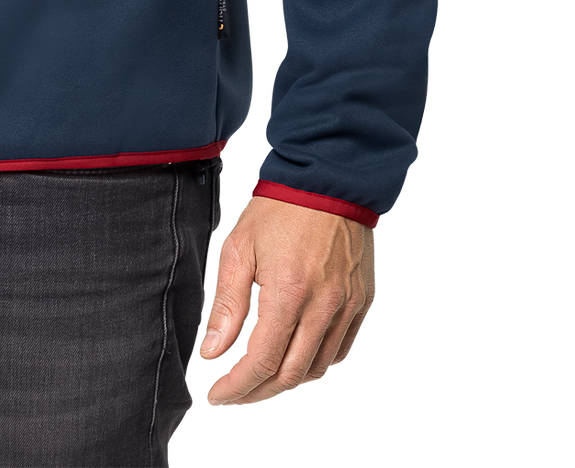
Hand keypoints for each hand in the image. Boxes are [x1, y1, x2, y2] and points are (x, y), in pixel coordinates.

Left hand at [198, 194, 377, 406]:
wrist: (330, 177)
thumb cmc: (280, 208)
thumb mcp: (239, 247)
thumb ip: (226, 305)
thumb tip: (211, 353)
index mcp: (288, 294)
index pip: (262, 363)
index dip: (237, 388)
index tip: (217, 396)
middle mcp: (323, 308)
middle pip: (290, 376)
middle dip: (257, 393)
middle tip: (234, 394)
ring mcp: (348, 308)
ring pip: (317, 369)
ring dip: (286, 382)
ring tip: (260, 379)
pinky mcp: (363, 303)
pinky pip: (341, 352)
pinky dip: (316, 365)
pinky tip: (296, 359)